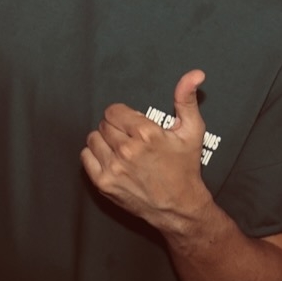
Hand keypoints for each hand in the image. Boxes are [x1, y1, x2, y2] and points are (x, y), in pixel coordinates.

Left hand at [82, 70, 213, 228]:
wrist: (179, 206)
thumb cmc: (185, 167)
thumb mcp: (192, 131)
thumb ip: (187, 99)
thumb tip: (195, 74)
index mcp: (146, 133)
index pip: (114, 111)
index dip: (124, 116)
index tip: (134, 125)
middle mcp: (127, 150)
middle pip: (105, 124)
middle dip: (117, 128)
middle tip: (131, 140)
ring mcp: (113, 168)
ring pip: (94, 139)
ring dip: (105, 142)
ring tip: (122, 150)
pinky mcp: (104, 183)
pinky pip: (86, 157)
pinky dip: (95, 156)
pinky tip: (112, 160)